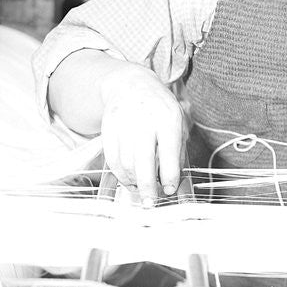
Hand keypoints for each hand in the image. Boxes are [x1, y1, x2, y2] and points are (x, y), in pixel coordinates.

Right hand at [98, 63, 186, 206]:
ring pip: (126, 163)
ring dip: (133, 182)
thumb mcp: (177, 124)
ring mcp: (124, 123)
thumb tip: (176, 184)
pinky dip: (120, 175)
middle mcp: (145, 119)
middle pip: (143, 161)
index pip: (169, 152)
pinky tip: (128, 180)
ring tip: (141, 190)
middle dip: (148, 186)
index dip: (170, 176)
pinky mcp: (108, 128)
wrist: (131, 84)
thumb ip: (178, 153)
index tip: (170, 190)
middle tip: (151, 202)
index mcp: (168, 117)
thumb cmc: (159, 109)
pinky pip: (112, 159)